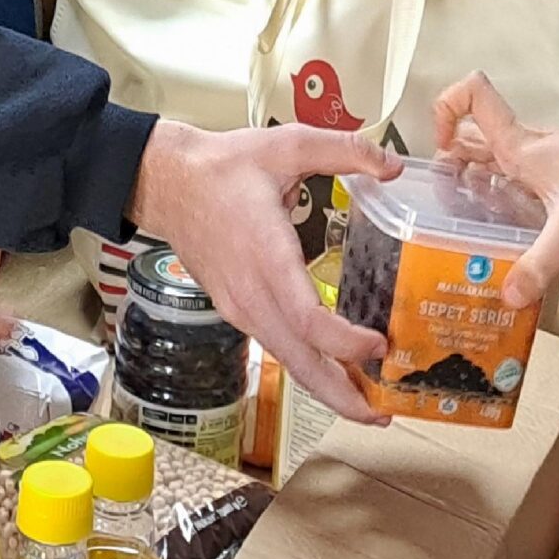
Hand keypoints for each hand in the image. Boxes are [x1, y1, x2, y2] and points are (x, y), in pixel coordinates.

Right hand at [129, 119, 402, 426]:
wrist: (167, 182)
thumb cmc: (223, 166)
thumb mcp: (287, 143)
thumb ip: (344, 150)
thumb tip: (391, 165)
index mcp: (266, 254)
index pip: (306, 317)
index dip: (343, 341)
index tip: (378, 345)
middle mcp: (251, 292)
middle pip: (298, 360)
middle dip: (340, 394)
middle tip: (381, 415)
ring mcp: (240, 306)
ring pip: (286, 360)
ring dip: (326, 387)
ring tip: (366, 404)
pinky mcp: (236, 309)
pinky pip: (275, 347)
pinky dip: (306, 366)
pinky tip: (333, 369)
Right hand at [433, 73, 558, 309]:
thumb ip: (540, 263)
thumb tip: (505, 296)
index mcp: (522, 146)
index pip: (472, 95)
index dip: (444, 109)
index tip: (439, 150)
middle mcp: (530, 146)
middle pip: (474, 135)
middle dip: (450, 160)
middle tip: (442, 201)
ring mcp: (550, 159)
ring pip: (497, 157)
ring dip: (477, 177)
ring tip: (467, 221)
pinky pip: (523, 177)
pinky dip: (507, 193)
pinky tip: (514, 229)